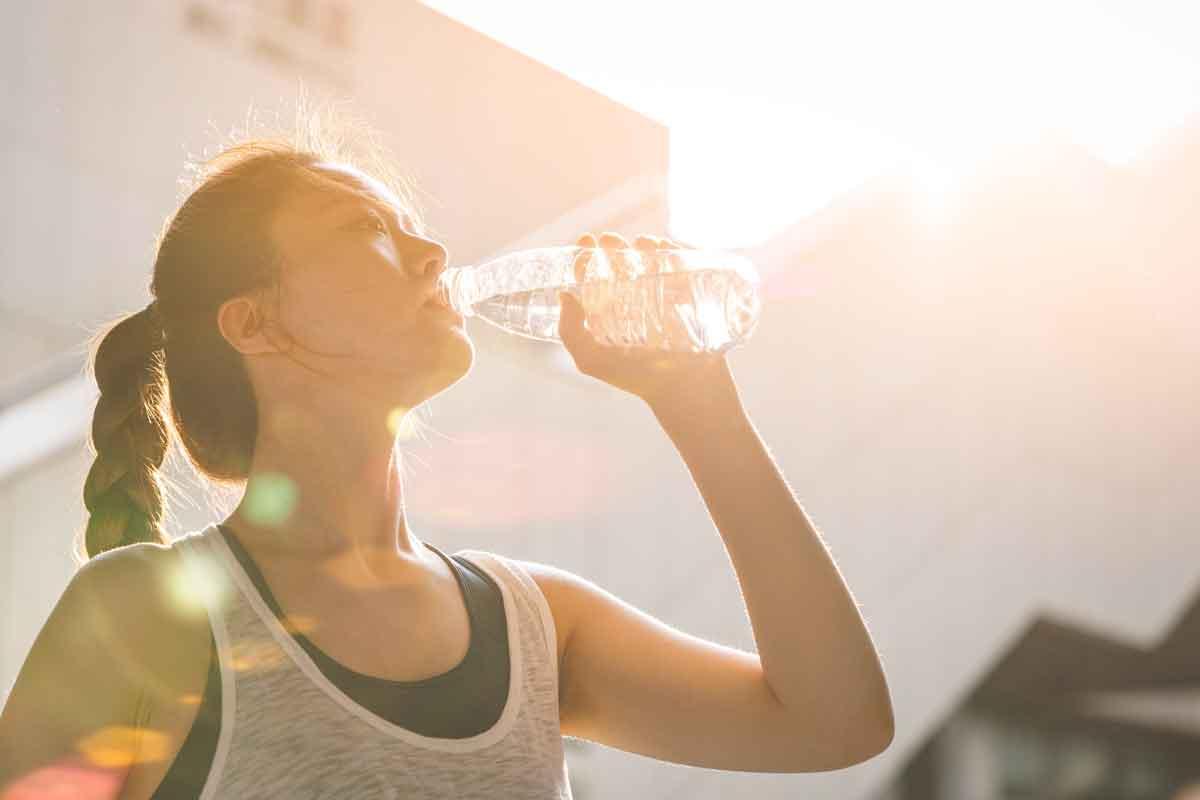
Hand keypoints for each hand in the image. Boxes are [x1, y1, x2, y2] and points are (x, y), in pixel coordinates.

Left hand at [557, 231, 738, 410]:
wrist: (685, 388)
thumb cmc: (637, 379)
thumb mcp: (593, 361)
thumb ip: (571, 334)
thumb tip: (565, 294)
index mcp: (610, 313)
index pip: (594, 278)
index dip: (586, 258)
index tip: (584, 244)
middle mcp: (635, 302)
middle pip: (622, 263)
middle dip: (615, 246)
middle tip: (612, 241)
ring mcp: (664, 297)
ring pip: (652, 260)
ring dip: (645, 245)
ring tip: (642, 244)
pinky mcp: (690, 296)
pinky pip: (682, 266)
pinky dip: (674, 251)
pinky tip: (666, 248)